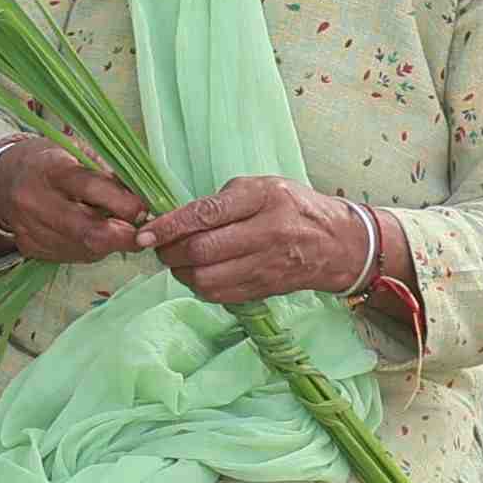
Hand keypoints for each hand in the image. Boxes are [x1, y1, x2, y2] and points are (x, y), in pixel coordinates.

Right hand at [0, 138, 148, 266]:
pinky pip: (72, 256)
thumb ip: (108, 170)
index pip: (90, 188)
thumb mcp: (77, 150)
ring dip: (110, 244)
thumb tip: (144, 194)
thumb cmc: (49, 161)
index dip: (122, 202)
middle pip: (88, 231)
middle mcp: (35, 201)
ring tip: (119, 229)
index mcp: (50, 169)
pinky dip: (91, 249)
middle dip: (123, 237)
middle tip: (143, 233)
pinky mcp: (30, 248)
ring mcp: (31, 229)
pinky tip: (92, 235)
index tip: (144, 209)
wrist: (3, 181)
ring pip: (84, 249)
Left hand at [143, 175, 378, 308]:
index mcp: (263, 198)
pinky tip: (197, 273)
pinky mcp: (263, 289)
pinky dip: (198, 285)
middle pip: (201, 251)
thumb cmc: (293, 207)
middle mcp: (266, 233)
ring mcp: (265, 266)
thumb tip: (177, 220)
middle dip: (169, 252)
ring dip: (180, 272)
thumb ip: (222, 201)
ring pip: (205, 278)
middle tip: (158, 246)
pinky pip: (218, 294)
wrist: (338, 244)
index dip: (168, 226)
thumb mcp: (262, 187)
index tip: (144, 234)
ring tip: (177, 260)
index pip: (205, 214)